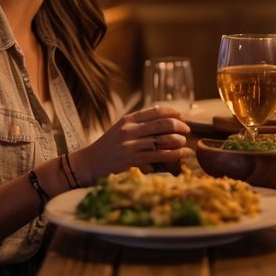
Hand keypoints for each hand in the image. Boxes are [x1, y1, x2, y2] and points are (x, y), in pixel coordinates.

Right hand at [74, 105, 192, 180]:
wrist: (88, 164)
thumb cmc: (107, 148)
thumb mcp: (120, 130)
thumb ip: (138, 125)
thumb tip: (163, 122)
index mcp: (127, 119)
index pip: (155, 111)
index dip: (172, 112)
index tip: (181, 115)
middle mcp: (129, 130)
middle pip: (162, 124)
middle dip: (179, 126)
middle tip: (187, 130)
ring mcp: (131, 145)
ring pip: (163, 140)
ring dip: (178, 141)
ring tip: (184, 143)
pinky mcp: (133, 160)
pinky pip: (159, 156)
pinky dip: (173, 155)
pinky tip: (179, 155)